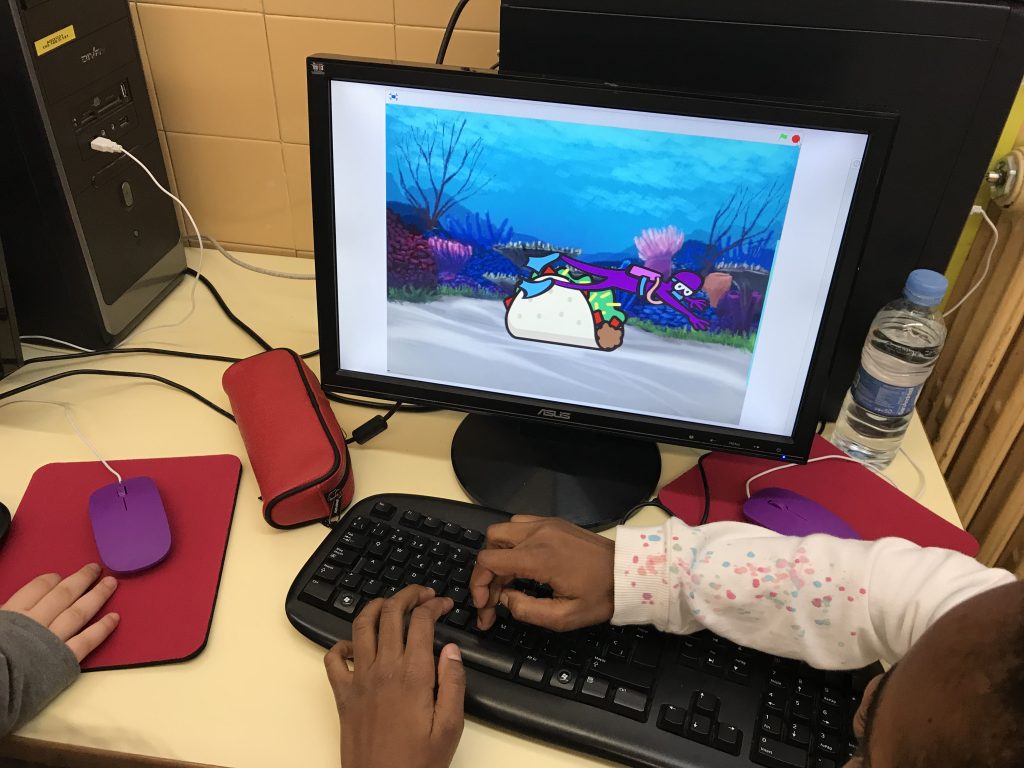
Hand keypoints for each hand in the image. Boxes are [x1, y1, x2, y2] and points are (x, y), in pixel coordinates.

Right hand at [1, 563, 119, 661]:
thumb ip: (6, 617)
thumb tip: (11, 612)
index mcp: (12, 613)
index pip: (36, 589)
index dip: (50, 580)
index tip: (60, 576)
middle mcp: (35, 621)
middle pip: (63, 594)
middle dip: (81, 580)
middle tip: (96, 569)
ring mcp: (52, 639)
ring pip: (79, 612)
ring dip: (97, 596)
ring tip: (111, 583)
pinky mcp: (63, 659)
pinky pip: (87, 640)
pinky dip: (102, 628)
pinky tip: (115, 617)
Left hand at [324, 586, 464, 767]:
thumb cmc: (417, 764)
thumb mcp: (450, 727)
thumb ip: (453, 683)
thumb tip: (451, 649)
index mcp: (414, 675)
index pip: (422, 621)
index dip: (434, 605)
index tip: (444, 604)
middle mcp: (384, 669)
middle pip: (391, 612)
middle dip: (408, 595)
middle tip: (422, 594)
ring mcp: (359, 679)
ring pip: (361, 624)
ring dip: (377, 606)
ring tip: (391, 603)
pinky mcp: (343, 694)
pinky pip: (333, 658)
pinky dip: (343, 643)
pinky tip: (357, 645)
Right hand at [470, 515, 614, 631]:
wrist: (630, 573)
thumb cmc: (601, 597)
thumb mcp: (564, 617)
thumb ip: (526, 610)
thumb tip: (504, 599)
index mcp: (538, 556)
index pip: (488, 561)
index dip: (478, 584)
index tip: (486, 606)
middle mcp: (538, 533)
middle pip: (490, 541)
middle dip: (486, 569)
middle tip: (495, 594)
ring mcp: (546, 524)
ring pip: (503, 529)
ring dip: (498, 553)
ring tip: (507, 579)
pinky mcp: (555, 522)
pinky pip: (521, 524)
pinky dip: (513, 542)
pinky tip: (523, 563)